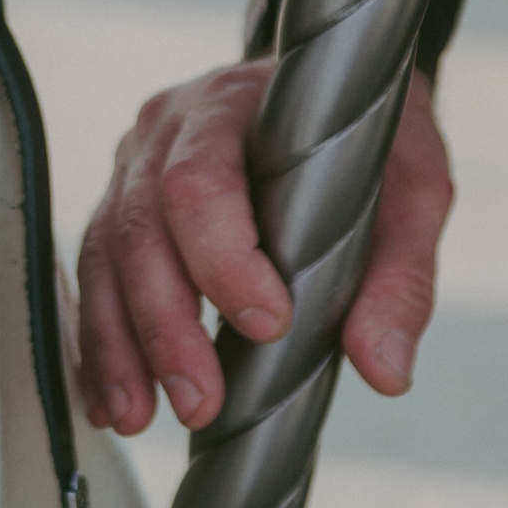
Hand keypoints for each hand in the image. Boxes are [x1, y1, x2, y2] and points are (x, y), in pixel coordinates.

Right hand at [79, 62, 453, 432]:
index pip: (201, 182)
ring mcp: (137, 162)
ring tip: (136, 416)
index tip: (269, 325)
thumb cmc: (371, 136)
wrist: (339, 91)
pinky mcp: (124, 203)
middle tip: (199, 401)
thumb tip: (385, 370)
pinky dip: (99, 344)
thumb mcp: (413, 184)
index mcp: (236, 104)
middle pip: (141, 225)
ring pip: (104, 254)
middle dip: (165, 324)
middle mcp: (171, 127)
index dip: (222, 259)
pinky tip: (112, 401)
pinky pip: (94, 275)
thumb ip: (402, 273)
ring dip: (119, 344)